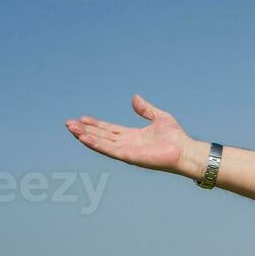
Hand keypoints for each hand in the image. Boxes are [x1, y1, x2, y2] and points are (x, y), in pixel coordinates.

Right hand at [64, 94, 196, 176]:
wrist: (185, 150)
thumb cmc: (176, 137)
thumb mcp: (158, 117)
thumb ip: (145, 109)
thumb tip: (134, 98)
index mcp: (132, 136)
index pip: (109, 129)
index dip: (96, 124)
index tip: (82, 118)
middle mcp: (127, 144)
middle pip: (101, 136)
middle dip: (85, 130)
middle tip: (69, 124)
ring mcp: (127, 151)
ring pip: (101, 143)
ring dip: (86, 136)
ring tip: (72, 129)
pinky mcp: (129, 157)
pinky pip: (109, 150)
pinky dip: (96, 144)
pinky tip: (85, 138)